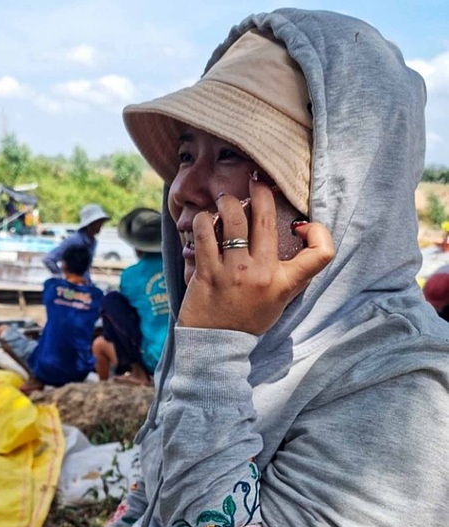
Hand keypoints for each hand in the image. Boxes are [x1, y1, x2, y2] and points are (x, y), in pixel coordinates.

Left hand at [178, 177, 333, 334]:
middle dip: (261, 191)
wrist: (215, 344)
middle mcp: (262, 274)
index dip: (319, 232)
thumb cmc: (246, 320)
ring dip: (228, 201)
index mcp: (285, 283)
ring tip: (225, 200)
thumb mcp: (278, 300)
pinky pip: (205, 233)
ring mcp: (234, 272)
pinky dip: (204, 220)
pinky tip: (205, 220)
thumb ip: (288, 273)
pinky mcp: (207, 272)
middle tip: (255, 182)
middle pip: (267, 219)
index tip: (299, 224)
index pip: (321, 253)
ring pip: (234, 218)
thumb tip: (290, 235)